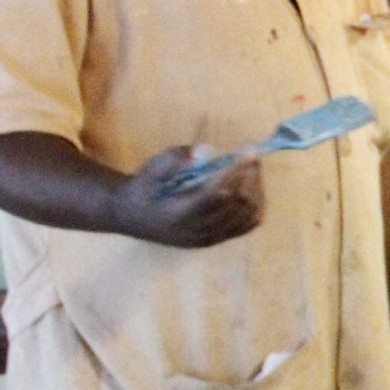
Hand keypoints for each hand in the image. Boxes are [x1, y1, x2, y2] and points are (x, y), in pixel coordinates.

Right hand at [111, 147, 263, 247]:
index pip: (215, 195)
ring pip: (246, 215)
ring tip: (252, 166)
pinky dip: (256, 204)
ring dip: (255, 188)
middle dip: (249, 176)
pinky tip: (252, 185)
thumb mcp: (153, 167)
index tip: (248, 150)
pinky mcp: (217, 238)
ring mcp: (210, 238)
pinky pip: (247, 225)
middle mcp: (198, 231)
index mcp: (178, 215)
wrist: (133, 215)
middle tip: (252, 154)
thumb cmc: (145, 188)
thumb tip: (206, 152)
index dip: (234, 171)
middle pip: (236, 205)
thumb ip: (177, 160)